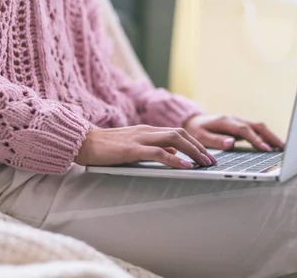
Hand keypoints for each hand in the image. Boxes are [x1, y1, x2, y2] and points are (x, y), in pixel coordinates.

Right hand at [75, 125, 217, 168]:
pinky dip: (175, 160)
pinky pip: (159, 153)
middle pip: (181, 134)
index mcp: (148, 130)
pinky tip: (185, 167)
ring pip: (174, 140)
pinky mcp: (132, 149)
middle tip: (211, 161)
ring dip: (192, 152)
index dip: (195, 143)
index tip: (206, 155)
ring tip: (204, 163)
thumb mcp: (134, 145)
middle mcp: (147, 131)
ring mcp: (140, 138)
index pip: (178, 132)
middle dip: (199, 147)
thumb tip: (173, 153)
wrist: (84, 142)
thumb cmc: (107, 147)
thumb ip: (153, 147)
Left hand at [183, 115, 284, 151]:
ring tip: (283, 147)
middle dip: (271, 136)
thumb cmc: (196, 130)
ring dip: (271, 136)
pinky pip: (256, 130)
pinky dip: (266, 136)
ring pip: (259, 127)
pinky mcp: (241, 125)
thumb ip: (215, 140)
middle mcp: (235, 119)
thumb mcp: (200, 136)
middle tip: (283, 147)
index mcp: (225, 121)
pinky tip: (273, 145)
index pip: (244, 130)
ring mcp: (239, 121)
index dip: (256, 139)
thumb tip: (231, 143)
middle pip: (257, 125)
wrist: (193, 120)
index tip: (266, 149)